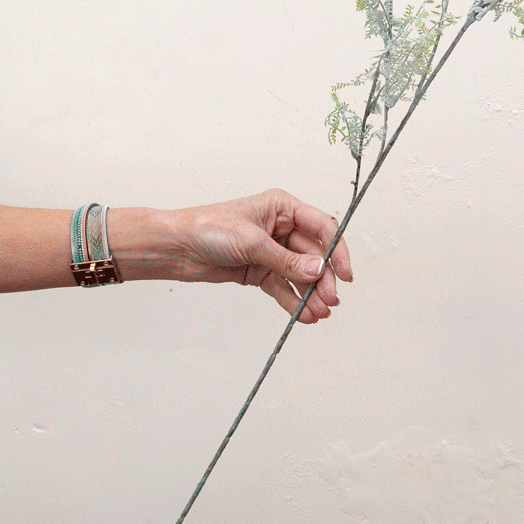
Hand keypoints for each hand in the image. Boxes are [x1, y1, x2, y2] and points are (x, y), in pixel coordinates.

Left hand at [164, 188, 352, 322]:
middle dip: (323, 279)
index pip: (322, 228)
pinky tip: (303, 315)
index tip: (345, 274)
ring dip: (311, 294)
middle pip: (314, 256)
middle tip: (330, 299)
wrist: (178, 248)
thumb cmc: (208, 228)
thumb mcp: (252, 243)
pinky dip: (294, 301)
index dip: (337, 251)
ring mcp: (272, 251)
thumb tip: (318, 271)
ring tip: (318, 313)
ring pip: (300, 275)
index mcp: (282, 208)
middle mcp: (281, 228)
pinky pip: (283, 287)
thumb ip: (287, 260)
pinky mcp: (260, 271)